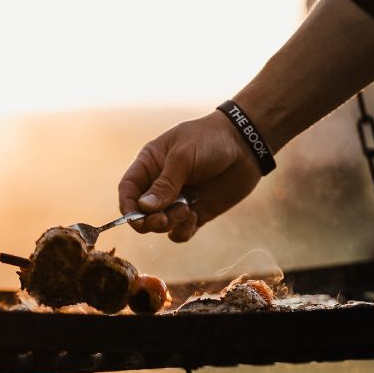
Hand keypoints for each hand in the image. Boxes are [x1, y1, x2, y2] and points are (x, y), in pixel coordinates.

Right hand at [119, 110, 261, 241]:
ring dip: (169, 224)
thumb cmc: (209, 140)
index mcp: (150, 165)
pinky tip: (195, 216)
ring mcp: (178, 200)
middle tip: (163, 219)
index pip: (128, 190)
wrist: (246, 144)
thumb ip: (164, 184)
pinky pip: (180, 232)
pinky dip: (183, 230)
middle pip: (142, 213)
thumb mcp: (183, 157)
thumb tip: (143, 208)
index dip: (128, 206)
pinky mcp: (196, 213)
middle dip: (149, 221)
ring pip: (161, 225)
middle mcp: (160, 185)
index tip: (135, 219)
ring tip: (187, 209)